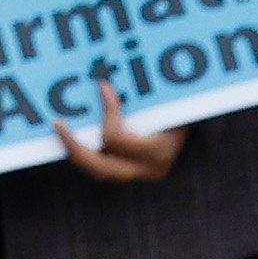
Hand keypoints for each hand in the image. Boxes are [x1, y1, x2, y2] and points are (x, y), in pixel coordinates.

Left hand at [54, 76, 187, 184]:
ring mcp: (141, 174)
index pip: (116, 139)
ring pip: (99, 171)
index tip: (103, 87)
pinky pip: (104, 166)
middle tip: (58, 125)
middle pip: (100, 168)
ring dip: (77, 151)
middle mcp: (149, 169)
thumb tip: (103, 84)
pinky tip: (75, 134)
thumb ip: (138, 95)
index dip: (107, 113)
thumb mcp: (166, 98)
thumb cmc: (183, 104)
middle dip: (75, 147)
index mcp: (158, 152)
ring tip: (62, 131)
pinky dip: (89, 151)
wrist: (198, 120)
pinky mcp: (135, 171)